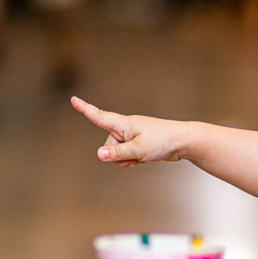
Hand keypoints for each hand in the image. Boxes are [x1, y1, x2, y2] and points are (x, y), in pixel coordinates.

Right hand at [70, 96, 187, 166]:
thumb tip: (99, 154)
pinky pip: (129, 155)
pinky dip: (134, 159)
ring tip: (143, 156)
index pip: (99, 116)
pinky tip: (145, 158)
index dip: (85, 109)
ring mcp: (134, 136)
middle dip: (118, 154)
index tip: (73, 99)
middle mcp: (127, 128)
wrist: (184, 142)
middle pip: (109, 145)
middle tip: (136, 154)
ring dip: (127, 158)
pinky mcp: (140, 144)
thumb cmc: (163, 141)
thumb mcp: (137, 150)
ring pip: (118, 153)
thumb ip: (117, 154)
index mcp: (124, 124)